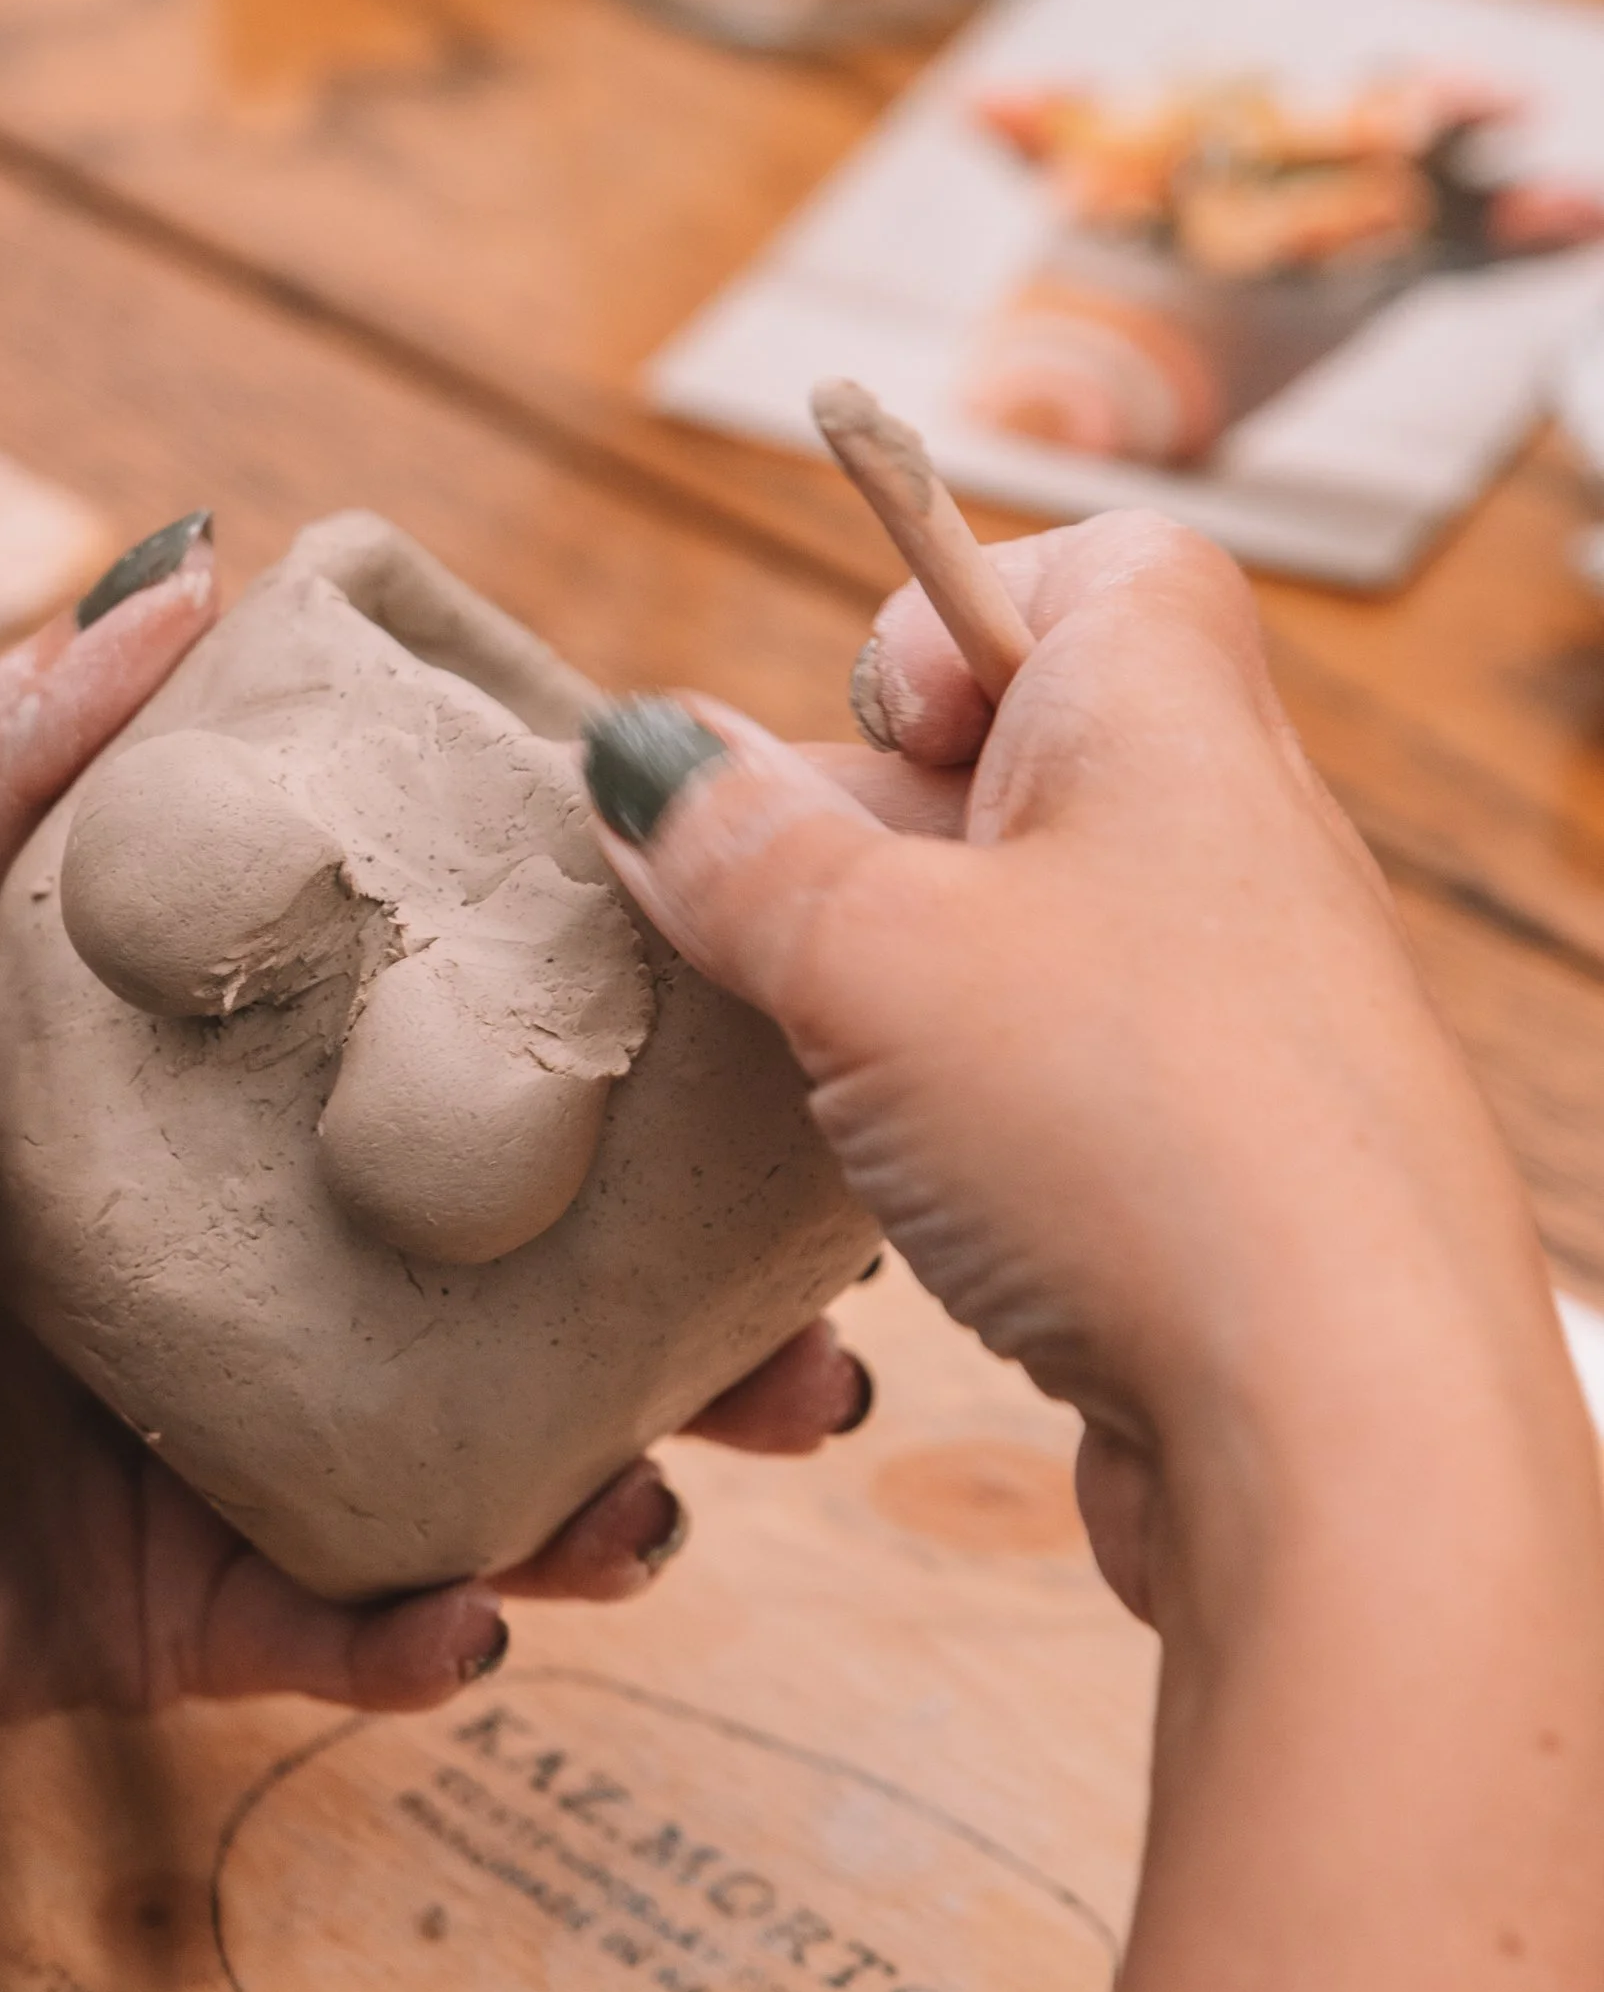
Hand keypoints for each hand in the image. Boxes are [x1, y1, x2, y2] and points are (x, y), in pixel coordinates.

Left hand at [0, 532, 871, 1725]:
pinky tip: (470, 1615)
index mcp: (247, 1133)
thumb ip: (16, 758)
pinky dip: (408, 1641)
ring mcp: (225, 1461)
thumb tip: (192, 565)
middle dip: (695, 1352)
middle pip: (533, 1325)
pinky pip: (318, 1644)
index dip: (635, 1112)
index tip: (772, 1085)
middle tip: (820, 1354)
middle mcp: (270, 1293)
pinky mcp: (152, 1616)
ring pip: (471, 1498)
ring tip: (669, 1497)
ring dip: (602, 1505)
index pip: (480, 1117)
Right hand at [591, 509, 1581, 1635]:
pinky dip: (972, 1115)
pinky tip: (911, 1196)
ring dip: (902, 991)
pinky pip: (1073, 1085)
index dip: (956, 603)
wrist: (1340, 1427)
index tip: (856, 727)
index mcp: (1176, 732)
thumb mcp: (871, 955)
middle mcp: (1238, 854)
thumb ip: (741, 847)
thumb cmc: (1132, 1137)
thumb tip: (651, 762)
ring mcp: (1250, 1019)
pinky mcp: (1235, 1170)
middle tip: (764, 924)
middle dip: (869, 831)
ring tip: (823, 1074)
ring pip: (1036, 942)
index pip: (1110, 563)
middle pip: (1033, 763)